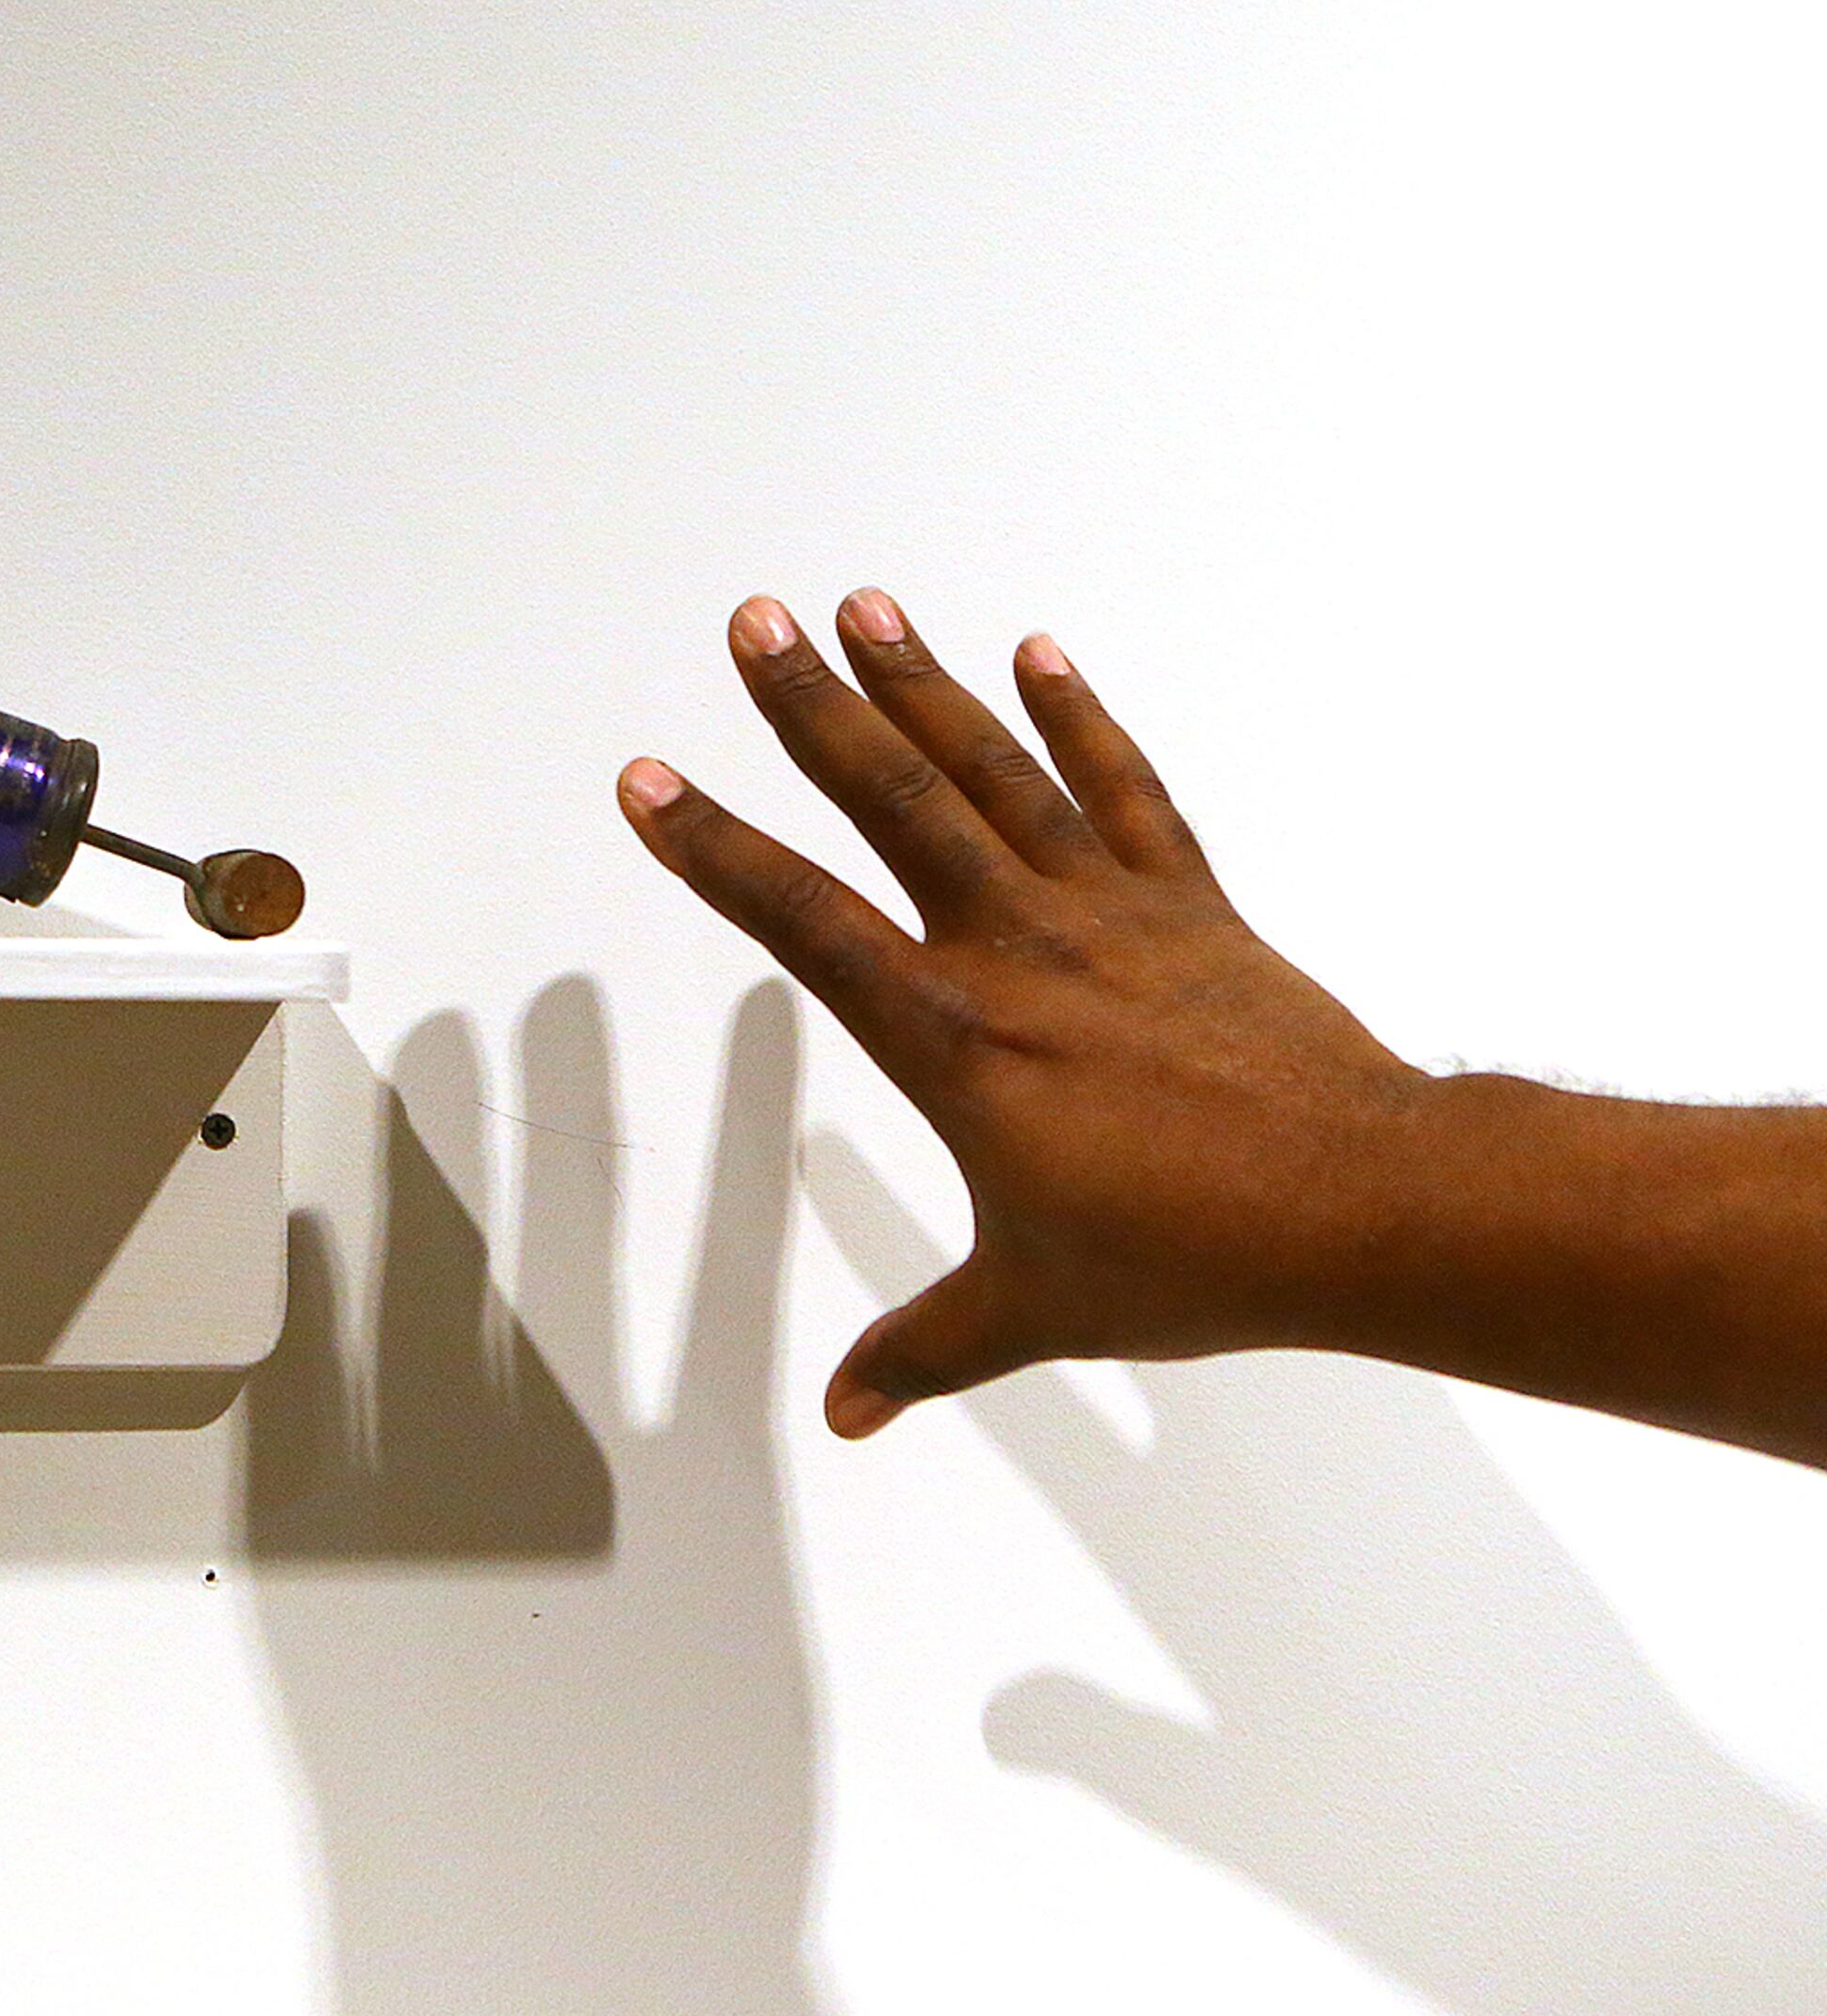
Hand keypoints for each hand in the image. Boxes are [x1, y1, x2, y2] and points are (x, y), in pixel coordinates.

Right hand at [617, 591, 1440, 1439]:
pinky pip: (1125, 792)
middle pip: (891, 802)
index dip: (714, 851)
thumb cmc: (1199, 1256)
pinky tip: (1036, 656)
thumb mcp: (1034, 1309)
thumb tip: (853, 1409)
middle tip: (751, 624)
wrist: (1368, 1207)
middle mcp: (1016, 950)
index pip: (803, 924)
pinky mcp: (1190, 907)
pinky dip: (1081, 721)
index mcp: (953, 1040)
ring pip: (993, 774)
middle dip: (810, 707)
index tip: (647, 782)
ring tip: (861, 605)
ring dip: (920, 686)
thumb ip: (927, 1346)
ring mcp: (1107, 914)